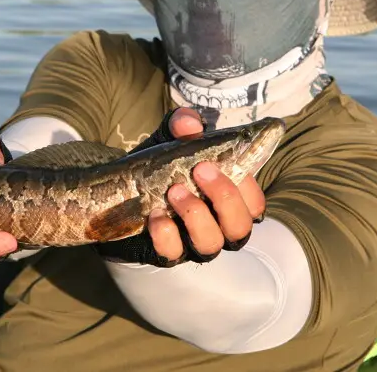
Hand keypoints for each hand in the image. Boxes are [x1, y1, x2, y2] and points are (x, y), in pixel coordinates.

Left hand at [147, 108, 265, 261]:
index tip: (219, 163)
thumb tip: (188, 122)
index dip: (246, 188)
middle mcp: (218, 227)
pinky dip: (166, 234)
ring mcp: (193, 244)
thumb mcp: (172, 142)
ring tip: (174, 191)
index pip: (254, 205)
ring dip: (196, 215)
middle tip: (200, 170)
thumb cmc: (162, 166)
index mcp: (228, 202)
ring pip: (211, 244)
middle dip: (224, 197)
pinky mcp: (166, 253)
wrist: (122, 193)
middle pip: (240, 228)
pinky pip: (173, 253)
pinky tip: (155, 214)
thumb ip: (182, 127)